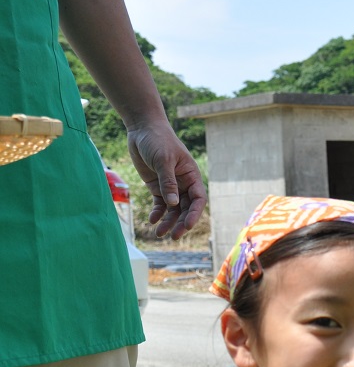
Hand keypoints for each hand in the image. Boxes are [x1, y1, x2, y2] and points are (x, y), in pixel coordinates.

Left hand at [126, 121, 205, 238]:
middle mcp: (183, 184)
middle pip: (186, 208)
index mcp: (191, 176)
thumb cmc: (158, 141)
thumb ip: (168, 182)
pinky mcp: (157, 186)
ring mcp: (170, 186)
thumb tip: (173, 204)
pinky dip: (157, 213)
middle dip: (180, 223)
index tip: (187, 226)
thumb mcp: (163, 160)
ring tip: (159, 233)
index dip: (194, 214)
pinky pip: (160, 204)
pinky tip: (152, 221)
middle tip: (173, 236)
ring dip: (168, 221)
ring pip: (172, 209)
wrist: (142, 130)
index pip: (198, 200)